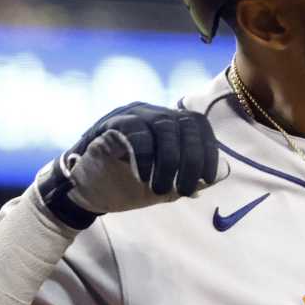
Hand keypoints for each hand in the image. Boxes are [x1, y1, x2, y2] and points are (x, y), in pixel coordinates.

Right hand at [36, 102, 228, 230]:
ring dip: (168, 162)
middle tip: (184, 189)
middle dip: (191, 159)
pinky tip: (142, 178)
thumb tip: (223, 172)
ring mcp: (128, 116)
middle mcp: (149, 113)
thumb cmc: (125, 185)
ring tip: (160, 190)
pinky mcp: (108, 125)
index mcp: (165, 123)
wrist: (82, 192)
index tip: (207, 179)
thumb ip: (192, 178)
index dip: (208, 150)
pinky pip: (134, 131)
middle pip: (184, 123)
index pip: (197, 125)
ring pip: (163, 126)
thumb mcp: (165, 186)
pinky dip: (144, 156)